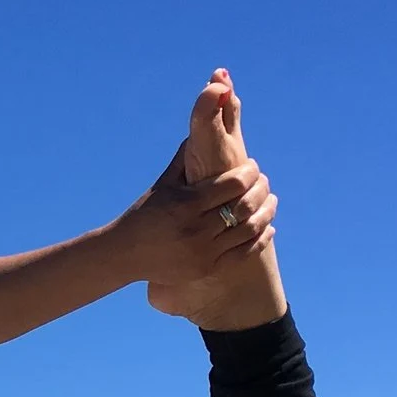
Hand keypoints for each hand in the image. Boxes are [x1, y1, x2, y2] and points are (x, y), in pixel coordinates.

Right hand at [109, 148, 275, 292]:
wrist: (125, 254)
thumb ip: (185, 158)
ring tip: (271, 201)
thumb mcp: (163, 184)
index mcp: (187, 203)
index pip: (234, 184)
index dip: (250, 173)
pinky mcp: (207, 268)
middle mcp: (196, 228)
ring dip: (266, 212)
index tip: (252, 168)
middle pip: (245, 205)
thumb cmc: (145, 213)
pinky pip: (244, 252)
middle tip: (263, 182)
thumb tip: (201, 128)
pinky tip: (268, 226)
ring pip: (249, 229)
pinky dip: (261, 238)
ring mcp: (203, 251)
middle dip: (261, 189)